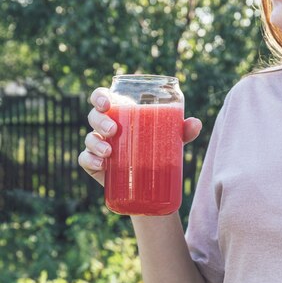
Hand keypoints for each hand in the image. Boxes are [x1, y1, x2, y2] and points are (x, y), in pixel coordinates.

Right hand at [78, 87, 202, 186]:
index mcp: (120, 114)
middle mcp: (105, 128)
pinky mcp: (95, 166)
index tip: (107, 103)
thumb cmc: (157, 153)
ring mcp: (98, 147)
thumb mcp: (170, 142)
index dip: (100, 96)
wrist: (149, 186)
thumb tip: (196, 124)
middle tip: (113, 131)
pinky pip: (84, 160)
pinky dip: (89, 160)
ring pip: (89, 138)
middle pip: (94, 116)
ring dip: (95, 143)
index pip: (103, 98)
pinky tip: (100, 165)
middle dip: (100, 121)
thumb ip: (182, 131)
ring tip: (109, 153)